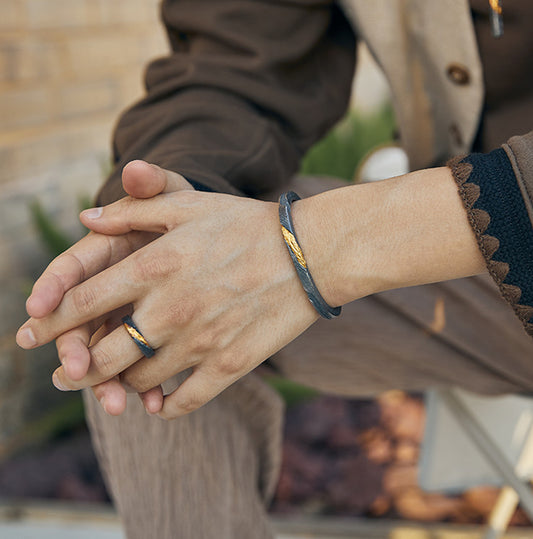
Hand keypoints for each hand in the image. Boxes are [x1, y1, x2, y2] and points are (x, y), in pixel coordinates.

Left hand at [17, 188, 318, 418]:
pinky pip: (185, 400)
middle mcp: (170, 309)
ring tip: (116, 384)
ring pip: (141, 379)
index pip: (83, 302)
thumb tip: (86, 219)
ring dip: (123, 384)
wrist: (308, 252)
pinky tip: (161, 403)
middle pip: (102, 354)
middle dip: (76, 369)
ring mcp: (200, 342)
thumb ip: (133, 210)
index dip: (50, 320)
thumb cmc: (246, 223)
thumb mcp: (189, 204)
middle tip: (66, 375)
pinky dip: (167, 406)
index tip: (31, 334)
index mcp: (154, 266)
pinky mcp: (230, 364)